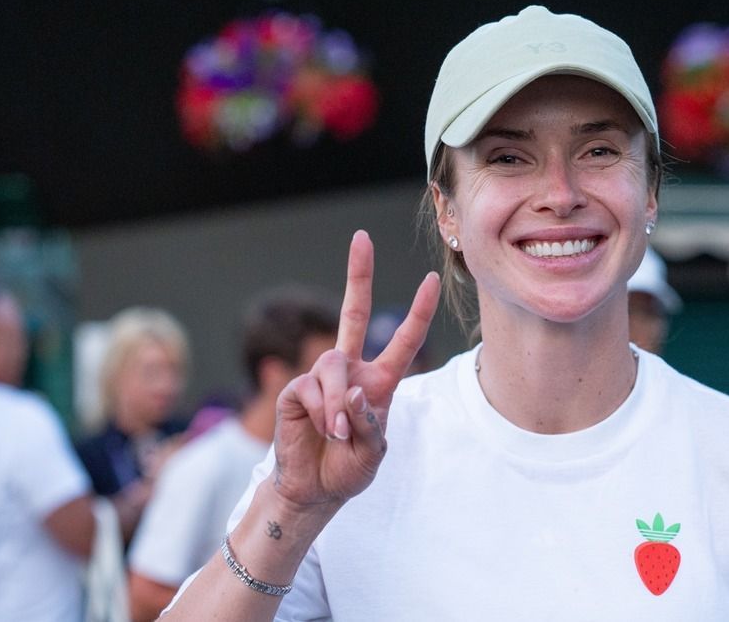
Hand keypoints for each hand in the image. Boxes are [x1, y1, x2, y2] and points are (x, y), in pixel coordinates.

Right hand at [270, 230, 439, 510]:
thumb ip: (369, 422)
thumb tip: (352, 391)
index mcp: (379, 382)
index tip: (432, 280)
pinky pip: (311, 387)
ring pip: (333, 366)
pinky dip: (321, 411)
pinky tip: (321, 430)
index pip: (403, 341)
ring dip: (338, 403)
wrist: (313, 490)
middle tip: (362, 237)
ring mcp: (322, 377)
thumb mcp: (373, 452)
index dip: (417, 312)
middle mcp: (351, 371)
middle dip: (358, 274)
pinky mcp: (296, 389)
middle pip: (353, 312)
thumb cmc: (347, 469)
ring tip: (336, 432)